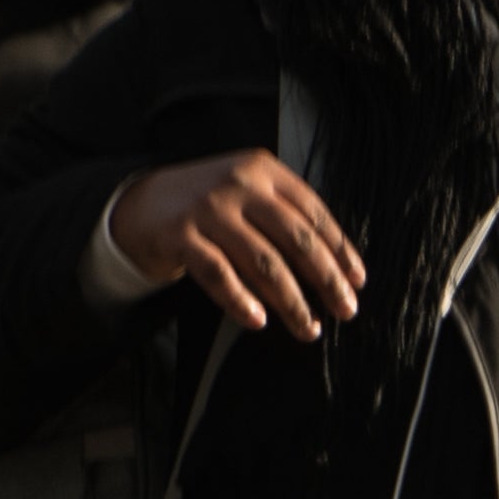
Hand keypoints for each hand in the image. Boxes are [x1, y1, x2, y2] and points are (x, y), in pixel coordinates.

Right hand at [109, 149, 366, 336]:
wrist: (140, 204)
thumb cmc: (208, 206)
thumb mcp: (249, 193)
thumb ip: (285, 216)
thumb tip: (336, 265)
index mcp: (264, 170)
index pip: (314, 213)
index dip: (340, 250)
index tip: (357, 281)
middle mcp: (240, 184)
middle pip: (296, 239)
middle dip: (326, 280)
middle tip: (345, 310)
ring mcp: (209, 209)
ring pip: (263, 262)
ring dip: (291, 301)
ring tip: (308, 327)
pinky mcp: (180, 235)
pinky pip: (219, 275)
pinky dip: (240, 301)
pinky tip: (257, 321)